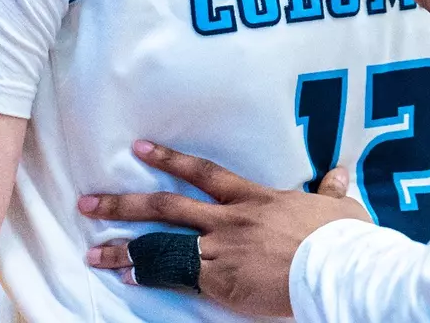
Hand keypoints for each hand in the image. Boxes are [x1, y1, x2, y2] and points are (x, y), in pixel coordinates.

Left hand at [81, 141, 368, 316]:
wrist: (335, 266)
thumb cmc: (341, 237)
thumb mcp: (338, 208)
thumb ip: (331, 191)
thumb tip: (340, 175)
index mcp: (255, 197)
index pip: (203, 172)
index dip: (169, 159)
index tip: (139, 149)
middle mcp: (230, 218)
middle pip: (167, 205)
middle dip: (124, 203)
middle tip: (88, 201)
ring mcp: (221, 248)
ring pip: (162, 242)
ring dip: (124, 247)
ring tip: (92, 250)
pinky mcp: (220, 279)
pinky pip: (175, 274)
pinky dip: (148, 274)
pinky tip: (126, 277)